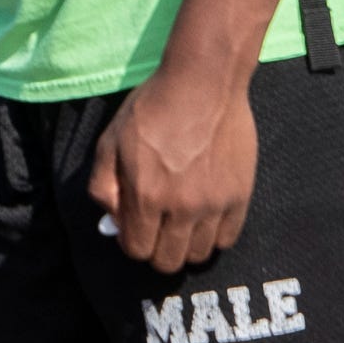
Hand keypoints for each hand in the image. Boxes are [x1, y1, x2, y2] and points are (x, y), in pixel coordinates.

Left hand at [87, 59, 257, 273]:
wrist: (203, 82)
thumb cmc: (152, 108)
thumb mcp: (109, 142)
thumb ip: (103, 187)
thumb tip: (112, 222)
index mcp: (146, 196)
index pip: (137, 250)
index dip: (132, 242)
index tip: (134, 227)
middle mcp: (181, 207)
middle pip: (169, 261)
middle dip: (157, 250)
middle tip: (157, 228)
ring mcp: (214, 203)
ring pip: (199, 254)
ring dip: (186, 244)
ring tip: (182, 222)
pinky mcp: (240, 195)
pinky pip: (228, 238)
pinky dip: (214, 235)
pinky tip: (205, 217)